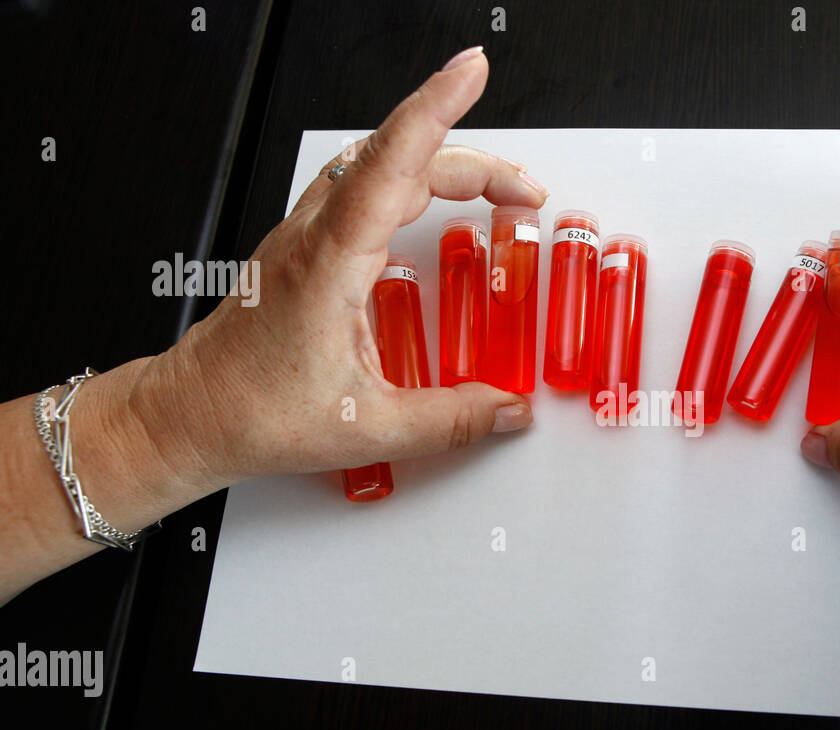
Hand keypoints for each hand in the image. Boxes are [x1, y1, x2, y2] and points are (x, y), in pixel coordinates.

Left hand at [136, 46, 545, 488]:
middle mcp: (313, 236)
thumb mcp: (368, 428)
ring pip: (377, 165)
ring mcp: (305, 235)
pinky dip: (408, 176)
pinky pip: (361, 187)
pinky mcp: (305, 246)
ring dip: (440, 162)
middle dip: (475, 161)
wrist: (193, 414)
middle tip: (527, 190)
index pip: (388, 166)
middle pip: (399, 160)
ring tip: (494, 188)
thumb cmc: (254, 411)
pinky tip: (430, 203)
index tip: (469, 73)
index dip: (433, 111)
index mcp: (326, 266)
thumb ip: (451, 420)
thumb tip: (506, 408)